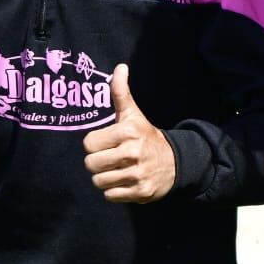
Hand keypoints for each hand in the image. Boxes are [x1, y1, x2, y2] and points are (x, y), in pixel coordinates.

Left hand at [81, 65, 176, 203]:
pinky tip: (124, 182)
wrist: (175, 162)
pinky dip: (114, 191)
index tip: (106, 143)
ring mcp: (137, 174)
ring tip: (116, 170)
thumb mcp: (133, 114)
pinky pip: (110, 195)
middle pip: (91, 164)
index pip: (88, 144)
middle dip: (97, 163)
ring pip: (98, 182)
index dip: (95, 145)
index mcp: (128, 132)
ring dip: (104, 178)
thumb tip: (120, 67)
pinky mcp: (140, 192)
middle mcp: (132, 153)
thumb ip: (121, 92)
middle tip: (109, 159)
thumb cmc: (146, 136)